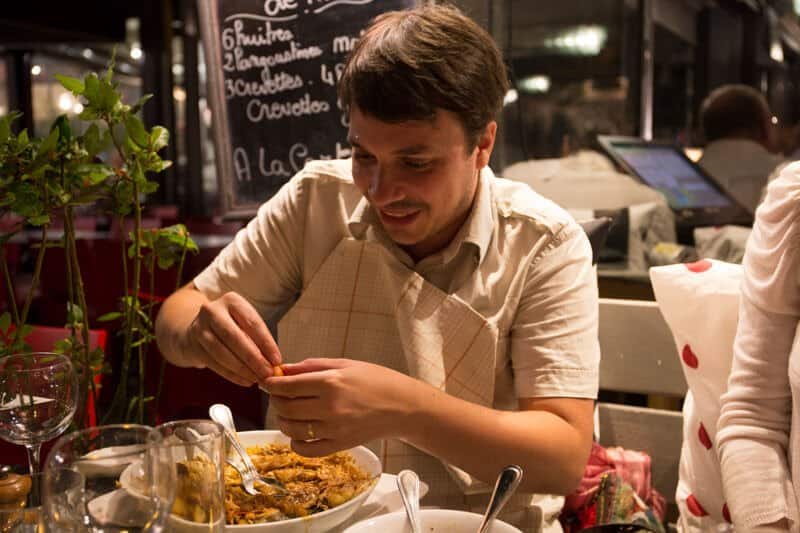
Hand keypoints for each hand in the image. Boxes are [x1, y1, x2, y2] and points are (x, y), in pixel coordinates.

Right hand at [182, 291, 280, 386]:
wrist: (197, 330)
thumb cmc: (230, 327)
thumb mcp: (244, 324)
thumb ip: (258, 339)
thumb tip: (274, 362)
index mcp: (231, 301)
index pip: (252, 323)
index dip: (266, 343)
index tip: (277, 360)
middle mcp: (213, 311)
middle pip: (234, 337)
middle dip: (253, 358)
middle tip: (267, 373)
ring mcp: (199, 328)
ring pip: (222, 352)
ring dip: (242, 369)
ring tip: (257, 379)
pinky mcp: (193, 346)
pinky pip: (214, 364)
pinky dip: (232, 375)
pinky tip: (245, 381)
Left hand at [265, 358, 422, 455]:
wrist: (402, 406)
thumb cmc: (376, 380)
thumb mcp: (345, 364)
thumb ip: (312, 366)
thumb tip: (283, 370)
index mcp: (331, 382)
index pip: (287, 386)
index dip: (271, 384)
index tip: (267, 382)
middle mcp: (330, 407)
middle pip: (286, 408)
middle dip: (276, 400)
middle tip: (279, 395)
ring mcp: (335, 429)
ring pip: (292, 429)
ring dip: (284, 421)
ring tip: (290, 413)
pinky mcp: (340, 445)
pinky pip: (307, 450)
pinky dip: (296, 444)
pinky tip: (299, 435)